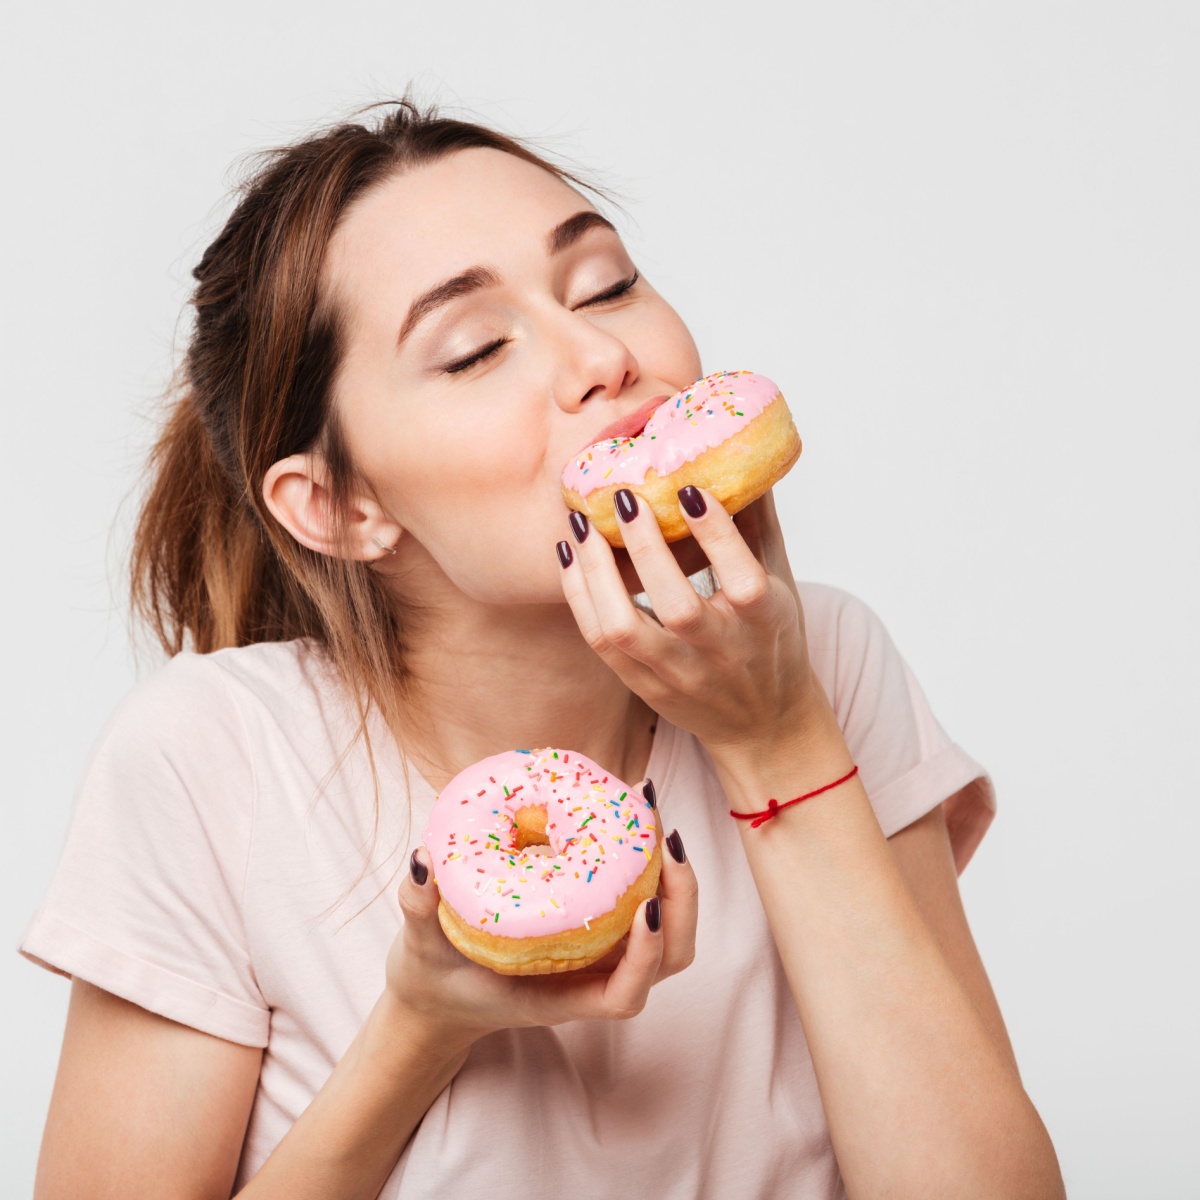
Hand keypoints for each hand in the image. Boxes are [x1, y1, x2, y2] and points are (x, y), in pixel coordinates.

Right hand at [385, 792, 697, 1049]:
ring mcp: (598, 955)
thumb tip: (423, 859)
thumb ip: (416, 908)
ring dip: (673, 877)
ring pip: (665, 929)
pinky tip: (625, 815)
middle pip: (667, 957)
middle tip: (664, 839)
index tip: (647, 907)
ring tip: (652, 817)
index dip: (647, 956)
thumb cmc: (435, 978)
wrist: (439, 994)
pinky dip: (645, 863)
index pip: (623, 996)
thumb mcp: (418, 947)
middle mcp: (589, 979)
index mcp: (556, 998)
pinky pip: (638, 900)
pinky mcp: (595, 929)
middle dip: (680, 900)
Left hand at [558, 486, 826, 760]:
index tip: (688, 489)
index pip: (742, 579)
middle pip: (678, 607)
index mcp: (764, 621)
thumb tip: (745, 459)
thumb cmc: (772, 641)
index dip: (716, 534)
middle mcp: (721, 651)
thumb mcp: (781, 583)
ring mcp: (678, 673)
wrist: (764, 724)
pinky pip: (600, 642)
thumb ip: (758, 525)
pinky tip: (570, 556)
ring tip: (582, 526)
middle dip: (645, 549)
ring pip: (624, 630)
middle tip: (624, 497)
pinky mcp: (644, 686)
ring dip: (596, 574)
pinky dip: (579, 597)